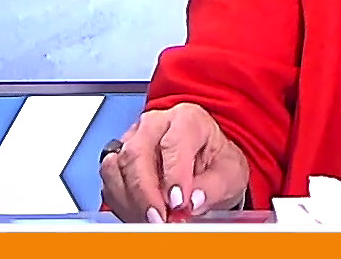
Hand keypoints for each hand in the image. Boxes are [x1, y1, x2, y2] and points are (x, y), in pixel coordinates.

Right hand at [99, 102, 249, 223]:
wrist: (206, 165)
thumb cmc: (217, 162)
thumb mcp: (231, 173)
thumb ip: (214, 186)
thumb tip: (194, 200)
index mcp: (187, 119)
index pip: (173, 142)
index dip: (173, 175)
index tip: (178, 203)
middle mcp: (155, 124)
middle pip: (137, 154)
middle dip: (146, 193)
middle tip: (160, 219)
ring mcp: (132, 140)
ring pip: (115, 168)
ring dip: (131, 201)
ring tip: (152, 221)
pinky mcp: (118, 161)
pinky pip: (109, 184)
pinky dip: (122, 204)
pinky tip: (141, 216)